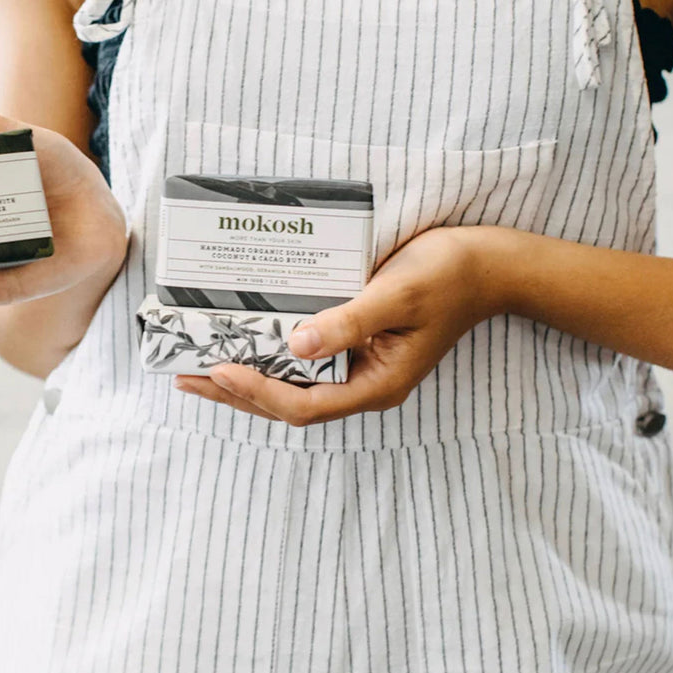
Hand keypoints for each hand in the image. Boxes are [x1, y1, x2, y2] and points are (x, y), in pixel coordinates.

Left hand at [173, 226, 505, 424]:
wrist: (485, 267)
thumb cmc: (446, 278)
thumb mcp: (397, 297)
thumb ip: (349, 322)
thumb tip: (295, 345)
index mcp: (378, 384)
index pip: (306, 405)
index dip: (259, 392)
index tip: (219, 371)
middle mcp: (364, 383)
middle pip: (290, 404)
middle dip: (237, 393)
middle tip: (187, 376)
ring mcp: (360, 367)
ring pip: (293, 386)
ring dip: (247, 379)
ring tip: (201, 367)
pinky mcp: (356, 347)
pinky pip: (304, 362)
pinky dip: (269, 356)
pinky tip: (244, 342)